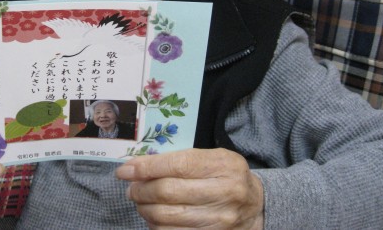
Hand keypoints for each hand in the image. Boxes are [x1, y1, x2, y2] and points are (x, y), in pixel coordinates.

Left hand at [115, 148, 263, 228]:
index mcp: (223, 166)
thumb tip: (139, 165)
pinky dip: (156, 225)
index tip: (125, 170)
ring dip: (145, 208)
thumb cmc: (228, 176)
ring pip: (167, 216)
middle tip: (131, 187)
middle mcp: (224, 193)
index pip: (177, 165)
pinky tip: (153, 216)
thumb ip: (181, 159)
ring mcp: (219, 220)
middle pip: (168, 192)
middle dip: (141, 189)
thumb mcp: (213, 158)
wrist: (257, 206)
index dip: (146, 168)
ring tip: (140, 200)